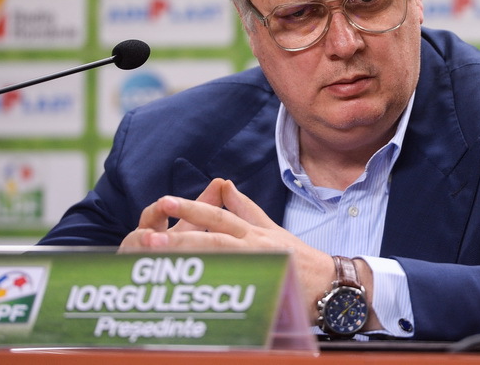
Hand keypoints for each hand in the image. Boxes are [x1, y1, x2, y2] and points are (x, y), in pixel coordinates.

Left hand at [119, 178, 335, 318]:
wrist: (331, 285)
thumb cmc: (300, 258)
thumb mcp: (272, 229)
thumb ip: (245, 209)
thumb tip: (225, 186)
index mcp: (253, 231)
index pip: (218, 216)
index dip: (191, 209)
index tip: (165, 202)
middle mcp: (254, 246)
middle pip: (213, 238)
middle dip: (180, 236)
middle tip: (148, 236)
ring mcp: (259, 269)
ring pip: (219, 262)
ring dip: (188, 260)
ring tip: (160, 259)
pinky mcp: (264, 291)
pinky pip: (234, 289)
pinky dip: (211, 288)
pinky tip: (185, 292)